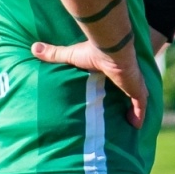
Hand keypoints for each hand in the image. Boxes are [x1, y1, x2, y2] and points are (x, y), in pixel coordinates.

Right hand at [31, 39, 147, 128]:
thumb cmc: (93, 50)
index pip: (116, 76)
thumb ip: (55, 54)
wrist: (111, 48)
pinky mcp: (137, 90)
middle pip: (129, 88)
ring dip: (135, 108)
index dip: (116, 82)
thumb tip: (33, 48)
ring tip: (130, 121)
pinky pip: (141, 106)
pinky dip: (139, 116)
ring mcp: (133, 83)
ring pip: (137, 98)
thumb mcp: (71, 55)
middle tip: (124, 109)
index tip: (113, 90)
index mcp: (112, 68)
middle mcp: (125, 76)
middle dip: (128, 96)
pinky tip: (136, 126)